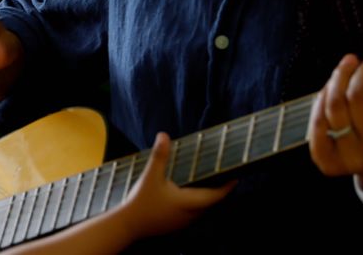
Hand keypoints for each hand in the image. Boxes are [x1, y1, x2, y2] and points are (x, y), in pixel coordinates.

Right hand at [117, 133, 233, 237]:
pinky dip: (195, 204)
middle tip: (222, 177)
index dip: (227, 186)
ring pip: (201, 210)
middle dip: (218, 191)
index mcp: (188, 202)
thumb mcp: (150, 175)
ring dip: (206, 198)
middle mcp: (189, 214)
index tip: (235, 177)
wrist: (127, 226)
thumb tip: (164, 135)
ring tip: (207, 184)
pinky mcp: (174, 225)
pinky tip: (186, 196)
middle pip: (211, 203)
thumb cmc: (140, 202)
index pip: (216, 195)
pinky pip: (191, 214)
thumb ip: (159, 155)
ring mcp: (182, 222)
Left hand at [308, 36, 362, 185]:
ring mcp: (353, 161)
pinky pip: (316, 124)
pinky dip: (319, 102)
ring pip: (334, 109)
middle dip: (354, 74)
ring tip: (344, 70)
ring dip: (335, 81)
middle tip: (358, 64)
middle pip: (356, 100)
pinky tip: (329, 90)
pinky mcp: (328, 163)